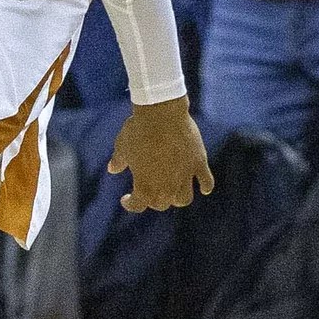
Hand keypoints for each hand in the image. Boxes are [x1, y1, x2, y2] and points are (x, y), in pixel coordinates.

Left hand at [109, 96, 216, 212]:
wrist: (161, 112)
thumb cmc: (138, 129)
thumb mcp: (123, 145)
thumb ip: (118, 160)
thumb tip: (112, 169)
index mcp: (144, 185)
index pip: (137, 206)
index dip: (130, 204)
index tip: (126, 198)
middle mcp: (166, 186)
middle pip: (162, 204)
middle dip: (155, 200)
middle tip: (150, 191)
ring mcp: (184, 176)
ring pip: (184, 199)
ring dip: (178, 198)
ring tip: (175, 192)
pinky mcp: (198, 163)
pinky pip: (206, 181)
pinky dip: (205, 186)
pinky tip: (203, 188)